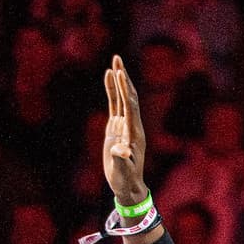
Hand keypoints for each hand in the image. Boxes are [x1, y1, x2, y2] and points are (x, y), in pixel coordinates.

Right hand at [102, 55, 148, 204]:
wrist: (127, 185)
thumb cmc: (125, 179)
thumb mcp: (122, 171)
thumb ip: (121, 158)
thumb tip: (122, 150)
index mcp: (134, 133)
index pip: (130, 107)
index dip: (124, 90)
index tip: (119, 74)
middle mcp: (132, 125)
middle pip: (129, 96)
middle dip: (123, 77)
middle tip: (117, 58)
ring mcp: (124, 125)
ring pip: (122, 97)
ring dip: (119, 80)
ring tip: (114, 62)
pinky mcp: (116, 127)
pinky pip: (114, 104)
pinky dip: (111, 91)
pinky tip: (108, 77)